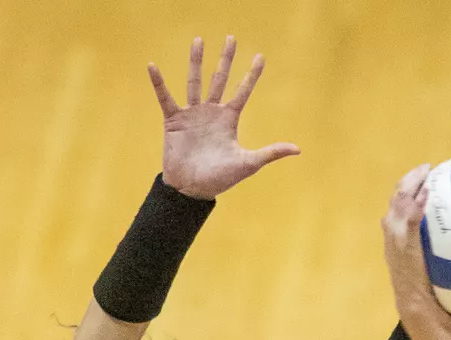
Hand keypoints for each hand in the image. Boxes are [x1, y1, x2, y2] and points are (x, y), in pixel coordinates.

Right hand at [149, 37, 298, 199]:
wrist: (193, 188)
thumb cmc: (221, 178)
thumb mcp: (249, 163)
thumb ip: (270, 153)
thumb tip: (298, 149)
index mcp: (229, 120)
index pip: (242, 91)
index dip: (251, 75)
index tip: (260, 56)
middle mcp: (211, 112)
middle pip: (220, 79)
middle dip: (225, 60)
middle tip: (231, 38)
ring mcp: (192, 114)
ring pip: (195, 81)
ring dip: (196, 61)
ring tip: (198, 40)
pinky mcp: (174, 120)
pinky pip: (165, 98)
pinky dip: (159, 83)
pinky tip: (152, 66)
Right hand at [382, 166, 450, 322]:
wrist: (419, 310)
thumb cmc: (434, 294)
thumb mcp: (440, 269)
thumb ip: (450, 253)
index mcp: (399, 239)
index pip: (399, 208)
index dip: (409, 189)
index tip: (425, 177)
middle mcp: (393, 237)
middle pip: (395, 199)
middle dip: (409, 180)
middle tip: (425, 169)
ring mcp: (396, 242)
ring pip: (397, 205)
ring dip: (410, 186)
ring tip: (424, 174)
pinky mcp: (403, 249)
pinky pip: (409, 222)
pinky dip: (415, 207)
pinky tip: (427, 195)